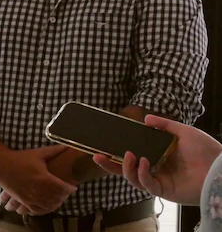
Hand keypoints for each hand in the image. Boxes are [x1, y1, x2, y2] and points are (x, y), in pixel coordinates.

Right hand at [0, 145, 76, 214]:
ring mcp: (30, 197)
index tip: (73, 187)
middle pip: (57, 198)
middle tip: (67, 193)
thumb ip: (53, 151)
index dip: (70, 189)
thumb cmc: (19, 158)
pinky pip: (36, 210)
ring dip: (56, 204)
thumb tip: (66, 146)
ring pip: (48, 206)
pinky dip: (43, 211)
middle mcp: (38, 190)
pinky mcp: (23, 200)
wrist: (0, 164)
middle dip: (64, 196)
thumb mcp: (37, 153)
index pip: (62, 188)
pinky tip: (46, 207)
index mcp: (44, 178)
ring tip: (59, 200)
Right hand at [93, 114, 221, 205]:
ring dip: (126, 168)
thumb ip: (164, 124)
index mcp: (159, 156)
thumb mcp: (182, 131)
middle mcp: (156, 169)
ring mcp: (160, 181)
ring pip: (133, 179)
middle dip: (110, 165)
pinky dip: (141, 173)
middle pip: (127, 170)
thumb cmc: (206, 150)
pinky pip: (147, 184)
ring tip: (128, 154)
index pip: (133, 155)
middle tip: (97, 156)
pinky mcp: (165, 191)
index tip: (103, 146)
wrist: (220, 168)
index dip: (118, 152)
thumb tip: (145, 117)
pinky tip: (143, 162)